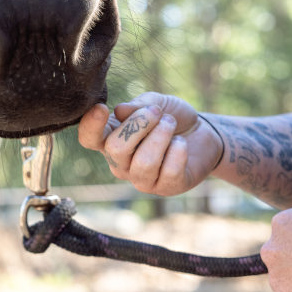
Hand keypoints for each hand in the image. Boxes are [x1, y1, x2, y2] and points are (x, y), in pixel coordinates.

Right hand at [77, 92, 222, 195]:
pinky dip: (179, 149)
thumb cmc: (170, 117)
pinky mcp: (166, 187)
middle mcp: (120, 163)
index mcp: (110, 139)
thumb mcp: (154, 103)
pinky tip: (181, 144)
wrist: (202, 132)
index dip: (90, 126)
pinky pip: (169, 170)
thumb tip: (120, 111)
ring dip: (162, 135)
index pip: (89, 139)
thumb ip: (137, 106)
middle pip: (116, 149)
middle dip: (140, 124)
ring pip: (144, 162)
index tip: (103, 108)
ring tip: (170, 124)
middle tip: (157, 112)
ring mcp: (141, 179)